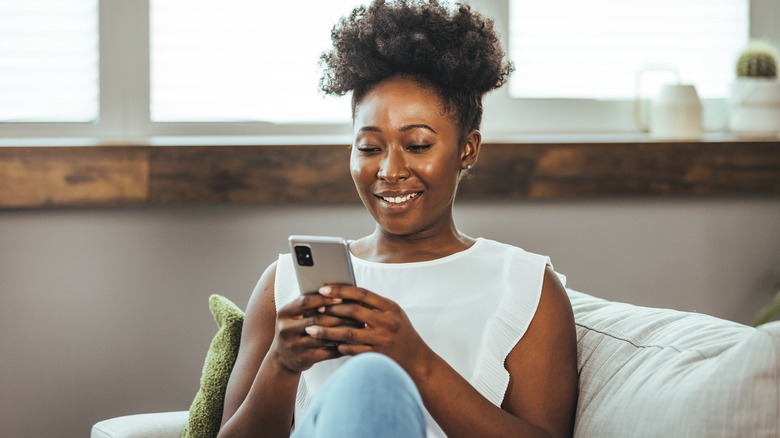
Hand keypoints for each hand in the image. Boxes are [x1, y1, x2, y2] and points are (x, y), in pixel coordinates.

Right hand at [270, 292, 354, 373]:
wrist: (283, 358)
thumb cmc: (295, 330)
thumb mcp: (295, 316)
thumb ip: (310, 305)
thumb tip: (337, 291)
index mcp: (284, 313)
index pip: (305, 302)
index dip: (324, 299)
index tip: (341, 297)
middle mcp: (286, 329)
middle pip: (317, 320)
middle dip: (339, 316)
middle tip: (357, 312)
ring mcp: (294, 345)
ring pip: (323, 337)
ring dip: (343, 331)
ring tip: (358, 326)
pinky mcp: (303, 359)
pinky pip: (326, 352)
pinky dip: (341, 346)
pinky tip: (352, 342)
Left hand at [304, 285, 431, 374]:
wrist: (418, 361)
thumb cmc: (401, 333)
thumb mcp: (393, 314)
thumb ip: (373, 305)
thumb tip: (344, 293)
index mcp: (390, 307)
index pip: (362, 293)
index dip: (341, 290)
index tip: (324, 289)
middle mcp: (387, 322)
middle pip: (353, 312)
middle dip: (331, 309)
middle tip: (314, 310)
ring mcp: (382, 340)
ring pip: (349, 333)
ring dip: (328, 331)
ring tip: (311, 330)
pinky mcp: (377, 356)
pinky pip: (352, 350)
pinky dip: (339, 346)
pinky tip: (329, 344)